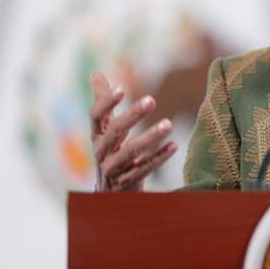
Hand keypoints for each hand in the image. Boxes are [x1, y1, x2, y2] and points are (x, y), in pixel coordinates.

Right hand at [90, 71, 176, 190]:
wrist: (110, 195)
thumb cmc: (111, 154)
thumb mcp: (106, 130)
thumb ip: (103, 103)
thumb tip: (95, 73)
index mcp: (96, 136)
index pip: (95, 116)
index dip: (106, 103)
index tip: (122, 88)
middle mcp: (101, 152)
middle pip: (114, 132)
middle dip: (132, 116)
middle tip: (152, 100)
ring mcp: (112, 170)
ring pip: (129, 153)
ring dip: (149, 137)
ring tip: (169, 123)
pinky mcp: (126, 184)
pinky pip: (143, 170)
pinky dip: (158, 158)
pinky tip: (174, 146)